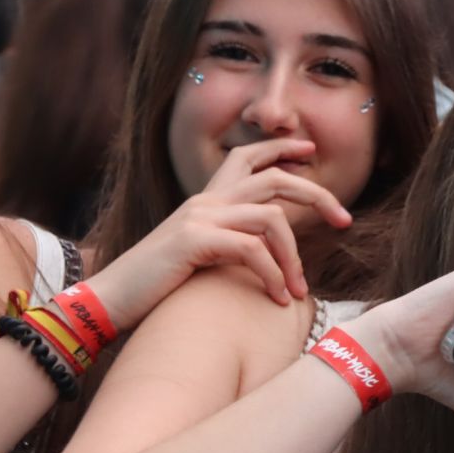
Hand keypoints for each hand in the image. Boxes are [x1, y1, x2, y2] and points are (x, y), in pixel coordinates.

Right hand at [90, 138, 352, 328]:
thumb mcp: (199, 259)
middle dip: (317, 195)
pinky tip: (277, 298)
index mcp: (206, 202)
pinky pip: (252, 250)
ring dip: (294, 257)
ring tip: (299, 291)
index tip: (311, 153)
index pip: (246, 158)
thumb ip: (230, 246)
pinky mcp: (194, 241)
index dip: (281, 150)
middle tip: (345, 220)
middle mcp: (205, 202)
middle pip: (274, 180)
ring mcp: (199, 218)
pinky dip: (273, 274)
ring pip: (271, 218)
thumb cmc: (157, 288)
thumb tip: (267, 252)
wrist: (108, 301)